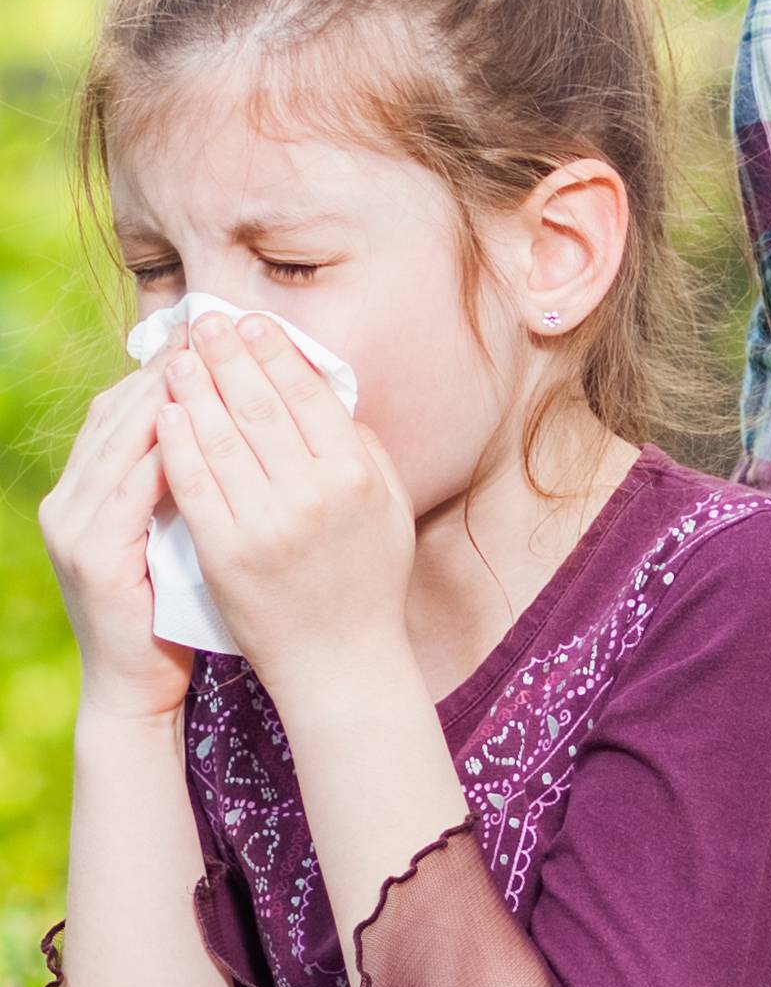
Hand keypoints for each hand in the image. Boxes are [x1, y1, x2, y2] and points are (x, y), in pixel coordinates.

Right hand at [40, 363, 188, 721]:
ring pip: (123, 440)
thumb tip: (238, 415)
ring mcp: (72, 526)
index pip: (126, 405)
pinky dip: (165, 456)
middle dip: (173, 368)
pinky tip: (205, 433)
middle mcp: (68, 497)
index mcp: (87, 485)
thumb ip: (188, 476)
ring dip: (171, 399)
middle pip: (121, 410)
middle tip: (222, 332)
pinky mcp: (91, 556)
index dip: (170, 365)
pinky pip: (130, 491)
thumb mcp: (176, 528)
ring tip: (219, 366)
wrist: (138, 687)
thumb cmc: (172, 606)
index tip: (221, 333)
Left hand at [153, 312, 416, 706]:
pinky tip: (165, 414)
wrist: (339, 664)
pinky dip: (177, 443)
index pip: (308, 395)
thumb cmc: (368, 584)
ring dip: (196, 389)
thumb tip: (329, 392)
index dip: (276, 351)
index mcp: (355, 477)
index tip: (252, 322)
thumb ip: (366, 450)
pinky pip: (193, 484)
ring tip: (178, 358)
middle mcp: (312, 495)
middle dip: (228, 355)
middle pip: (259, 406)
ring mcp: (265, 524)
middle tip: (205, 321)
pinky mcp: (225, 552)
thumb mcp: (390, 511)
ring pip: (221, 438)